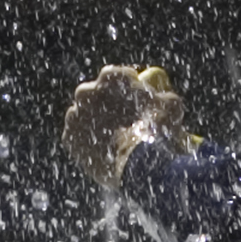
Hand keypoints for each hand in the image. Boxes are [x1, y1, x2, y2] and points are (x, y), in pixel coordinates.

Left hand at [58, 63, 189, 186]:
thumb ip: (162, 96)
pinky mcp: (68, 138)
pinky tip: (102, 152)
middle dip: (104, 103)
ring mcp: (74, 116)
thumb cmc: (158, 131)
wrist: (140, 165)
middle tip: (120, 119)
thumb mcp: (172, 106)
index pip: (115, 76)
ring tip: (111, 139)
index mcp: (109, 77)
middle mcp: (86, 92)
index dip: (125, 87)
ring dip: (93, 123)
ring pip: (83, 117)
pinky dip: (87, 144)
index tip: (133, 99)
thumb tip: (161, 98)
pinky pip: (78, 138)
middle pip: (93, 95)